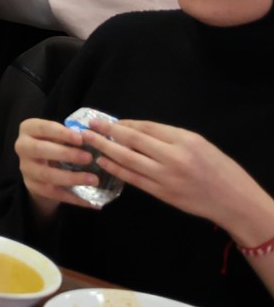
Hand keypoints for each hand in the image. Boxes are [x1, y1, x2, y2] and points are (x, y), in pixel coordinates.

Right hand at [16, 117, 102, 212]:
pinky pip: (53, 193)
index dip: (61, 133)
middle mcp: (22, 147)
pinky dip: (73, 198)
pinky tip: (91, 201)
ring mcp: (26, 168)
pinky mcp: (33, 186)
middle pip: (40, 149)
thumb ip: (69, 135)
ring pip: (46, 174)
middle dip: (65, 154)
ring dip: (71, 177)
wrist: (40, 166)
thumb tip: (92, 138)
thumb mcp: (57, 135)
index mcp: (28, 130)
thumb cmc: (54, 144)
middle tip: (88, 158)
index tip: (81, 139)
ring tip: (93, 179)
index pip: (42, 128)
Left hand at [91, 120, 273, 237]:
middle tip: (88, 126)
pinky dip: (116, 169)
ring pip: (128, 160)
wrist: (232, 200)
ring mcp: (166, 177)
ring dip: (105, 149)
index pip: (145, 128)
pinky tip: (103, 161)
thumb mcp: (198, 142)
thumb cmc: (217, 167)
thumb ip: (167, 136)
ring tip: (88, 141)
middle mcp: (173, 158)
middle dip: (106, 132)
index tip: (106, 121)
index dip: (122, 124)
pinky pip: (133, 179)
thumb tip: (134, 130)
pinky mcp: (162, 194)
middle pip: (132, 141)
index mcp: (184, 141)